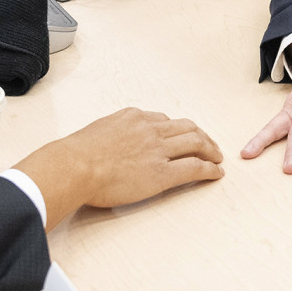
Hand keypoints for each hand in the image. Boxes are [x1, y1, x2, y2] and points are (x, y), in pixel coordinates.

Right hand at [15, 107, 223, 229]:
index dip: (176, 130)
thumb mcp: (96, 131)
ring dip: (210, 149)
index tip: (181, 136)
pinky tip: (216, 173)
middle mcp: (150, 129)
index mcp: (134, 117)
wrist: (74, 166)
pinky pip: (194, 167)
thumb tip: (112, 143)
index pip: (163, 120)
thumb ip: (112, 133)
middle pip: (186, 127)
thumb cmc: (75, 155)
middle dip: (201, 136)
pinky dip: (209, 169)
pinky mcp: (162, 172)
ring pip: (195, 142)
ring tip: (217, 158)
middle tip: (209, 145)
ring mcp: (158, 149)